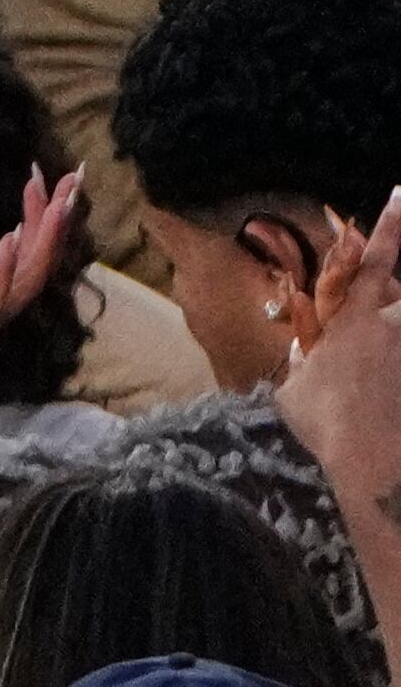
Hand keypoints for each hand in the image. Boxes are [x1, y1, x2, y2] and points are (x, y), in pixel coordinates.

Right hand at [279, 190, 400, 525]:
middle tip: (372, 324)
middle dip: (392, 291)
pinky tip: (392, 389)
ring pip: (399, 332)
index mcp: (355, 323)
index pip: (373, 263)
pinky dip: (396, 372)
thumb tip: (301, 350)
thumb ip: (301, 362)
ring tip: (378, 367)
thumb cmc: (327, 423)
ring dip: (389, 348)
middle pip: (400, 293)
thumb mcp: (295, 389)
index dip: (389, 226)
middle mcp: (393, 329)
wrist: (377, 461)